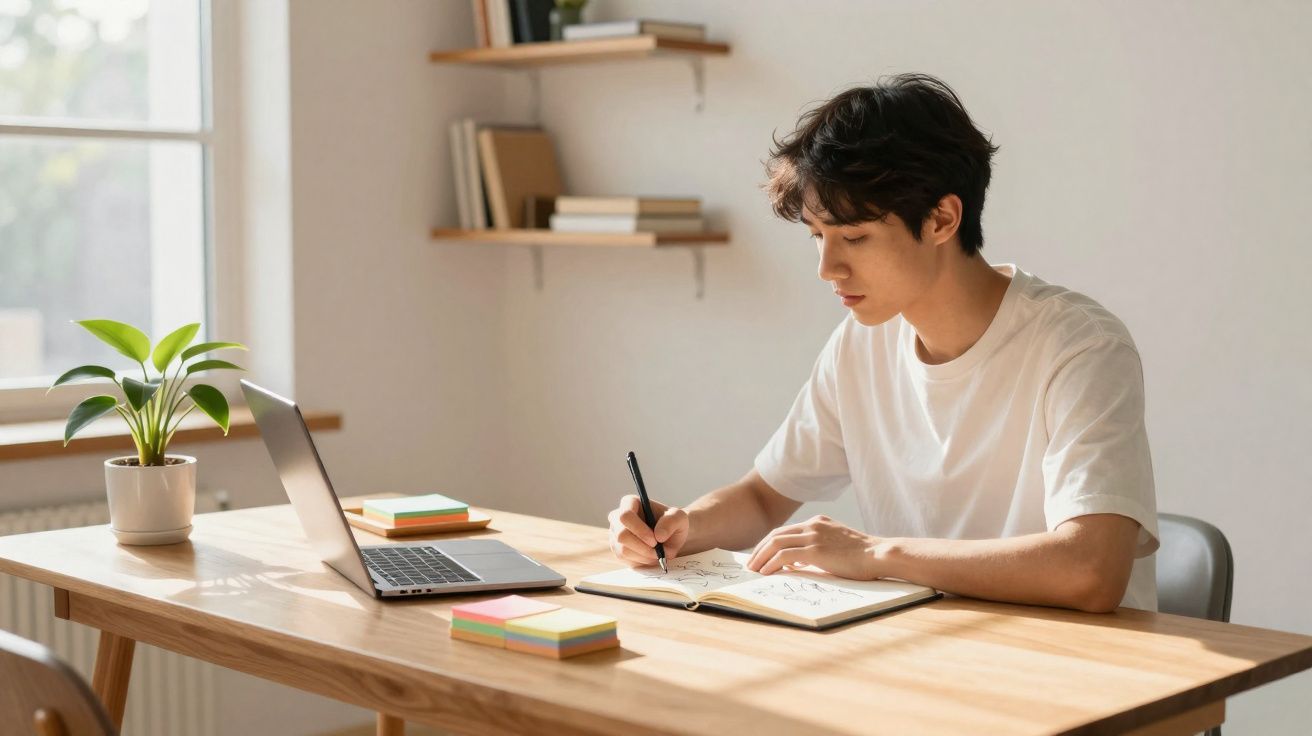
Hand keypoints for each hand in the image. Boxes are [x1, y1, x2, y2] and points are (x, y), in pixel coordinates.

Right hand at [607, 494, 688, 567]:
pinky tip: (651, 556)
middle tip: (658, 552)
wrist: (670, 537)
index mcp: (630, 503)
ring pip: (623, 550)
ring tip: (658, 554)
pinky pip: (625, 560)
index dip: (639, 530)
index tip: (655, 540)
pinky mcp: (617, 550)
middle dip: (642, 547)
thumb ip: (671, 522)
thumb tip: (658, 535)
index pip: (625, 516)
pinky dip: (641, 561)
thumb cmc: (672, 523)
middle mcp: (617, 518)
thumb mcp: (679, 518)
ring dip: (643, 556)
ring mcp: (615, 534)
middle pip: (621, 535)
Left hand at [746, 514, 879, 579]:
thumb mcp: (836, 545)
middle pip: (776, 534)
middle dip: (759, 549)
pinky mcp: (815, 550)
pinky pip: (784, 556)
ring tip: (753, 570)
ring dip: (761, 557)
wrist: (878, 555)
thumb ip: (817, 548)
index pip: (786, 531)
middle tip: (751, 563)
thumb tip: (797, 562)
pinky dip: (771, 563)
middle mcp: (813, 525)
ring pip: (776, 543)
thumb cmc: (862, 556)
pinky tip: (766, 572)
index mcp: (818, 522)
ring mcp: (813, 536)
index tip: (760, 555)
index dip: (769, 543)